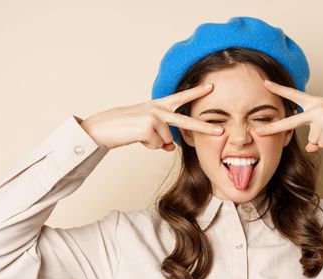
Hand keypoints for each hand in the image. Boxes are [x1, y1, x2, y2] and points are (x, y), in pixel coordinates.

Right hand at [79, 83, 223, 149]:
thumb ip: (162, 136)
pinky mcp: (148, 127)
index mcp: (157, 105)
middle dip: (204, 128)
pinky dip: (148, 146)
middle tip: (221, 131)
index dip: (196, 92)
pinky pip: (158, 145)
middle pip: (186, 122)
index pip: (180, 98)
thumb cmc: (122, 127)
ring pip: (167, 141)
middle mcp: (158, 109)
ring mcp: (154, 117)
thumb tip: (172, 147)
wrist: (101, 127)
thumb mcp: (146, 130)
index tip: (211, 87)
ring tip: (138, 135)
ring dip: (154, 143)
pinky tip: (137, 137)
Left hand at [256, 80, 322, 151]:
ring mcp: (322, 117)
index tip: (264, 83)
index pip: (294, 95)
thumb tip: (308, 147)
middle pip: (290, 122)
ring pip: (313, 141)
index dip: (279, 89)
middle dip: (273, 128)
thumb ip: (316, 134)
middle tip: (257, 130)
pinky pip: (322, 145)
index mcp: (317, 103)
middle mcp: (317, 108)